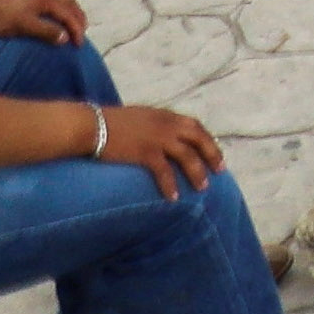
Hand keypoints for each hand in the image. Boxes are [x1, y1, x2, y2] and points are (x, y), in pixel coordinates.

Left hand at [0, 0, 83, 45]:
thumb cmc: (0, 19)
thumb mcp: (24, 27)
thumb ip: (45, 31)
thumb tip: (65, 38)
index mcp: (46, 0)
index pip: (69, 14)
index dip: (76, 29)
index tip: (79, 45)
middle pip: (69, 2)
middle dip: (78, 17)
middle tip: (80, 33)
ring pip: (60, 0)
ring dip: (69, 12)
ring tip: (70, 25)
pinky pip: (51, 1)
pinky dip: (59, 11)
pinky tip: (51, 19)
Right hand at [97, 106, 216, 195]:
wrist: (92, 125)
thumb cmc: (112, 122)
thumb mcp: (143, 117)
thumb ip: (158, 124)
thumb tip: (166, 135)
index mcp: (167, 116)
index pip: (196, 126)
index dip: (208, 140)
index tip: (215, 152)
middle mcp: (168, 125)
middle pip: (199, 140)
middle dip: (213, 155)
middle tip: (220, 170)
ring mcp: (158, 138)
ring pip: (187, 157)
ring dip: (197, 173)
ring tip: (203, 188)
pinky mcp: (145, 153)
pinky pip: (164, 172)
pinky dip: (171, 185)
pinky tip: (174, 198)